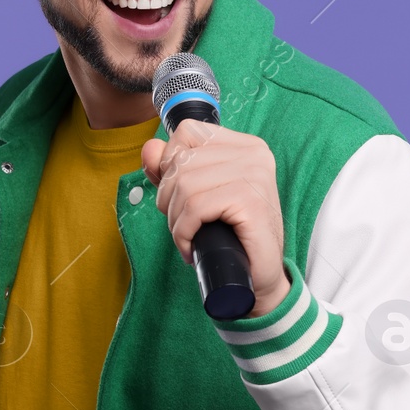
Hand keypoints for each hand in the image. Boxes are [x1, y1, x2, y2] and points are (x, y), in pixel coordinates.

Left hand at [141, 120, 291, 317]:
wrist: (260, 277)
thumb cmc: (232, 236)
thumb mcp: (198, 195)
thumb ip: (172, 169)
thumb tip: (149, 149)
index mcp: (244, 146)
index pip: (187, 132)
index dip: (170, 164)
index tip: (179, 196)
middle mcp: (253, 153)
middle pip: (181, 161)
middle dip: (168, 198)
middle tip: (183, 224)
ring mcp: (254, 174)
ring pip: (184, 184)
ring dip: (175, 219)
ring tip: (187, 237)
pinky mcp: (250, 200)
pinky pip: (195, 207)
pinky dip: (183, 232)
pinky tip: (191, 247)